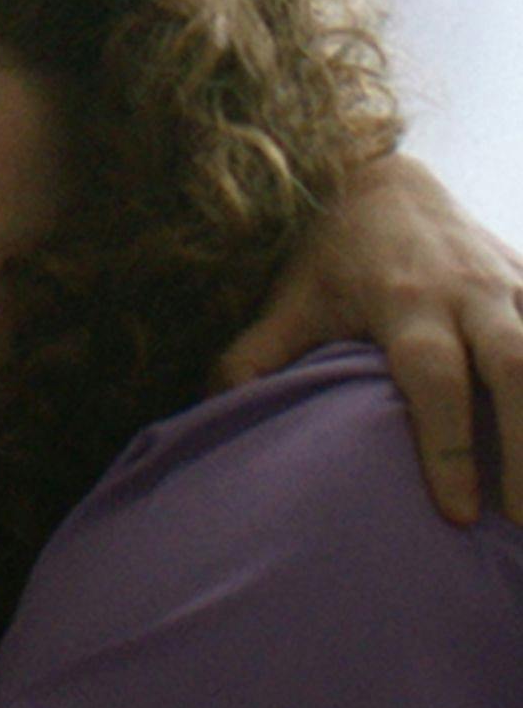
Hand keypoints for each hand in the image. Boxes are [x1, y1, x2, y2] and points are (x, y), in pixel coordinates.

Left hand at [222, 153, 522, 521]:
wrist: (385, 182)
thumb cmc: (332, 255)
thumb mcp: (290, 299)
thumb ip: (257, 355)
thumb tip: (216, 410)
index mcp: (404, 300)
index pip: (433, 377)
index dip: (447, 445)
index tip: (458, 513)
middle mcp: (470, 293)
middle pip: (516, 369)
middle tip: (520, 525)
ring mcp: (514, 288)